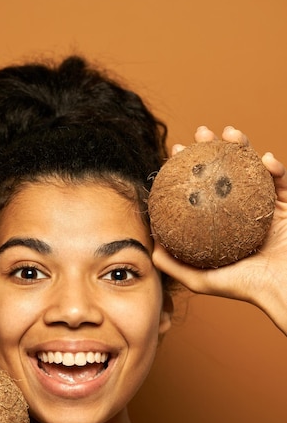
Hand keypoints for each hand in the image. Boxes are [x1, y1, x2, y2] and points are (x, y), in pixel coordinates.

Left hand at [152, 126, 286, 333]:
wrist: (284, 290)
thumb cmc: (245, 289)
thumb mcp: (200, 279)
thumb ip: (174, 264)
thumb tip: (150, 244)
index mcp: (220, 224)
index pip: (200, 189)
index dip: (187, 169)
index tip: (175, 153)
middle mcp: (240, 212)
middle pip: (224, 172)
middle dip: (212, 148)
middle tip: (201, 133)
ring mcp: (264, 207)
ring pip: (252, 169)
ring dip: (243, 146)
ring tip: (230, 132)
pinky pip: (282, 182)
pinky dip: (276, 169)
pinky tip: (266, 159)